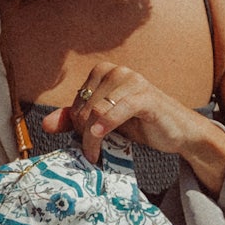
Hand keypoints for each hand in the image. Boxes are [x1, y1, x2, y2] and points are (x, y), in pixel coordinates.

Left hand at [40, 64, 224, 189]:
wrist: (178, 132)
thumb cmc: (142, 124)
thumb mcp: (105, 122)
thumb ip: (76, 121)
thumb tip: (45, 125)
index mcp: (105, 72)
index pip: (77, 101)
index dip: (77, 125)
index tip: (86, 141)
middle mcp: (117, 71)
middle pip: (84, 107)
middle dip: (83, 133)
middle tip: (93, 150)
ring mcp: (132, 81)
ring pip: (95, 111)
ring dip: (91, 138)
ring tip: (96, 153)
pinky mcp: (145, 96)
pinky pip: (114, 112)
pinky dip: (103, 128)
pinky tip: (99, 139)